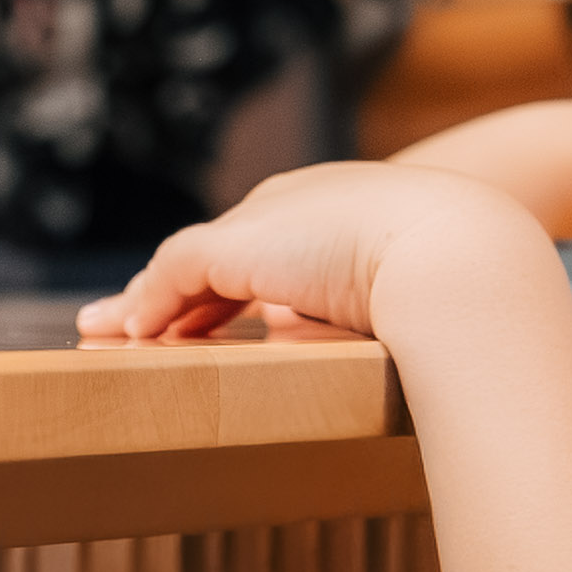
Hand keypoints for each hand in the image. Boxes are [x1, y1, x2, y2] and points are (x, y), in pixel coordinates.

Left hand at [79, 158, 540, 346]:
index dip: (232, 289)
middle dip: (176, 293)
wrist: (461, 254)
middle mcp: (296, 206)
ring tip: (110, 334)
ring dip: (147, 303)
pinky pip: (175, 277)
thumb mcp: (411, 295)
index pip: (268, 252)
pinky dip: (150, 306)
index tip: (208, 321)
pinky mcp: (236, 244)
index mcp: (340, 214)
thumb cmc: (461, 281)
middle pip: (217, 252)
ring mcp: (265, 221)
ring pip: (186, 264)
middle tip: (135, 326)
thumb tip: (366, 366)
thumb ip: (377, 316)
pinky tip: (133, 336)